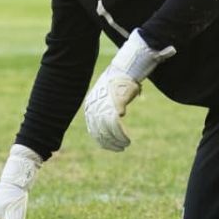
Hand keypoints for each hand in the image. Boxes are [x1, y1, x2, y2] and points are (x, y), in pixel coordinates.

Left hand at [83, 29, 175, 151]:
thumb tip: (116, 116)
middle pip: (100, 132)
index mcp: (91, 106)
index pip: (93, 129)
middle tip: (119, 148)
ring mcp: (104, 107)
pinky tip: (127, 139)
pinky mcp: (115, 107)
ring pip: (109, 132)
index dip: (102, 140)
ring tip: (125, 144)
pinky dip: (122, 136)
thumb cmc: (118, 82)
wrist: (124, 69)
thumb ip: (107, 107)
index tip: (110, 146)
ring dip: (117, 141)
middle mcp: (95, 108)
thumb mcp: (106, 95)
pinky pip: (117, 127)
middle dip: (110, 143)